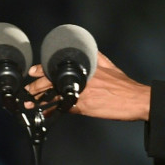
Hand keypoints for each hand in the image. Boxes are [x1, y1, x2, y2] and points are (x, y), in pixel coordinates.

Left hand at [27, 51, 151, 120]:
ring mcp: (82, 93)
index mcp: (86, 67)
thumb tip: (89, 50)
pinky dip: (53, 112)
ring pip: (56, 95)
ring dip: (41, 100)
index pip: (59, 66)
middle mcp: (82, 79)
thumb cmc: (124, 85)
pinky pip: (64, 109)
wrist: (136, 100)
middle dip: (37, 86)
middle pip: (53, 81)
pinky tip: (45, 115)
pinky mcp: (85, 107)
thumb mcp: (110, 65)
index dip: (44, 69)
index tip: (33, 71)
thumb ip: (97, 57)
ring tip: (30, 103)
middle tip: (28, 89)